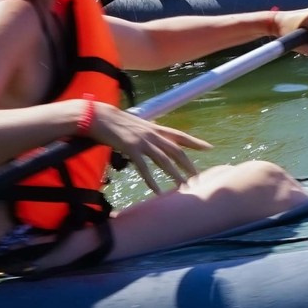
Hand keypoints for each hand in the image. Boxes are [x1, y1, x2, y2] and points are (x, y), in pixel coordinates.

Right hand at [78, 103, 210, 190]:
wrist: (98, 116)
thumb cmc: (115, 121)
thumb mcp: (137, 125)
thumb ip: (148, 133)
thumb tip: (155, 141)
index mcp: (155, 128)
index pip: (180, 135)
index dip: (195, 142)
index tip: (209, 148)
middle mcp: (152, 134)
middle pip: (176, 151)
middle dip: (188, 165)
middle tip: (197, 178)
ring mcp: (142, 141)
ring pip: (164, 160)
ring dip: (174, 175)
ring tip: (183, 187)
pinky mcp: (131, 148)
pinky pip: (144, 167)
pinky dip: (151, 180)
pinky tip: (157, 190)